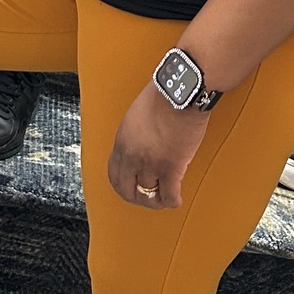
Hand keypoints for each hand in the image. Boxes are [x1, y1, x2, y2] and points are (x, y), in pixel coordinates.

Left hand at [107, 81, 210, 209]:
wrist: (180, 92)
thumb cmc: (163, 95)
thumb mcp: (137, 115)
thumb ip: (136, 135)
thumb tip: (143, 145)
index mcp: (122, 141)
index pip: (114, 175)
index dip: (123, 186)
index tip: (132, 189)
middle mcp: (132, 156)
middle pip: (127, 190)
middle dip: (138, 198)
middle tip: (149, 198)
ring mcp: (150, 164)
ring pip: (148, 196)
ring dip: (157, 201)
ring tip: (165, 200)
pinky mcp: (171, 168)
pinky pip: (169, 195)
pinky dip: (173, 201)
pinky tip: (177, 200)